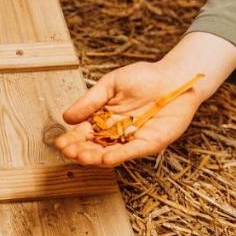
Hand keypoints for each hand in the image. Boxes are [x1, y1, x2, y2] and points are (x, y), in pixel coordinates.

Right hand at [54, 62, 203, 166]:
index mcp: (103, 119)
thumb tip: (66, 117)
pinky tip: (106, 159)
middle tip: (69, 152)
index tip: (60, 143)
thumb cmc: (144, 77)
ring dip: (95, 157)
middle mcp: (116, 133)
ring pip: (110, 153)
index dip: (72, 139)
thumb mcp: (111, 84)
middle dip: (80, 151)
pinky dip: (120, 156)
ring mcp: (132, 139)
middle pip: (94, 146)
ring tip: (82, 157)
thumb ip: (90, 101)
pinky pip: (132, 151)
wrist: (175, 77)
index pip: (83, 133)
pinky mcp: (150, 143)